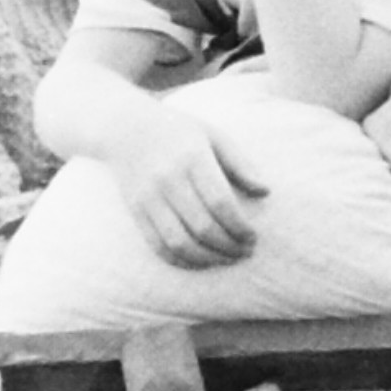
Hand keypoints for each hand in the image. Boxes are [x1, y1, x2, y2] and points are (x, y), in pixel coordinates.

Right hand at [111, 96, 270, 268]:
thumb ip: (241, 163)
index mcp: (193, 159)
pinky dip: (180, 260)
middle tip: (246, 252)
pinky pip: (156, 245)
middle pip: (202, 226)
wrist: (124, 128)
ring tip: (227, 259)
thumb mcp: (214, 136)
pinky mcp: (134, 210)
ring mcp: (148, 197)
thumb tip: (266, 191)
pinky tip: (199, 262)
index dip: (240, 226)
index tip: (254, 237)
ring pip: (178, 242)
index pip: (220, 202)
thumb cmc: (180, 131)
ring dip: (207, 258)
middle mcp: (168, 180)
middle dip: (229, 246)